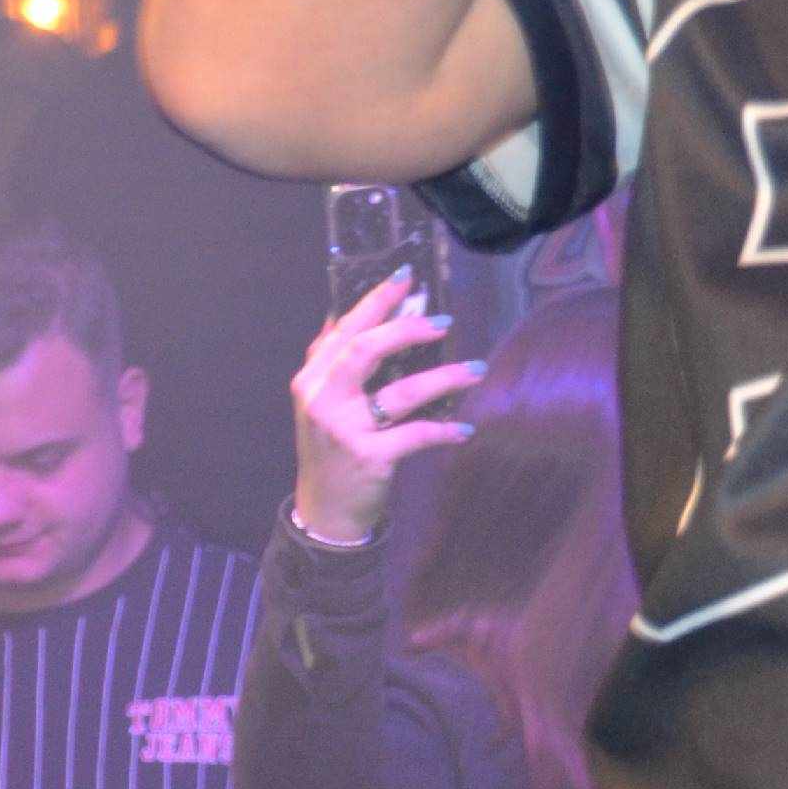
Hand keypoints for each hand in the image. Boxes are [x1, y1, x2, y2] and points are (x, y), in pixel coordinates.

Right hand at [290, 278, 486, 543]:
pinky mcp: (370, 457)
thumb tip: (363, 315)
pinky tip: (463, 430)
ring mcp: (345, 430)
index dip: (375, 301)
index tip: (406, 277)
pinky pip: (416, 435)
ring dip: (444, 378)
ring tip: (476, 368)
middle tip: (443, 321)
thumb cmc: (330, 450)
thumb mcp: (321, 403)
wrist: (324, 511)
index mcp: (312, 380)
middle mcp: (323, 400)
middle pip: (366, 350)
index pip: (343, 330)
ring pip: (401, 392)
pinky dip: (443, 432)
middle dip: (408, 329)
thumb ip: (336, 363)